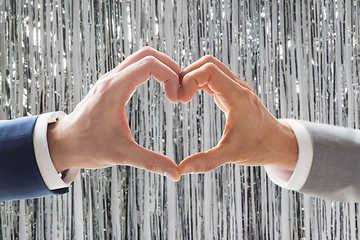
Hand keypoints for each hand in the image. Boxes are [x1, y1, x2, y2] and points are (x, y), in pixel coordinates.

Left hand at [47, 47, 180, 180]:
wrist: (63, 143)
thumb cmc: (87, 147)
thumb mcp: (121, 155)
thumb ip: (150, 162)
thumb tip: (175, 174)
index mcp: (114, 90)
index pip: (149, 64)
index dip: (170, 76)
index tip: (176, 99)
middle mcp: (111, 79)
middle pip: (147, 54)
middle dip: (169, 67)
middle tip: (180, 88)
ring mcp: (110, 79)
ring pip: (140, 58)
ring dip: (160, 68)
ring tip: (173, 88)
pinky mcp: (110, 84)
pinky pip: (134, 67)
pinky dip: (151, 71)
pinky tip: (159, 88)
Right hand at [178, 55, 297, 174]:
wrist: (278, 143)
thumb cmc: (258, 148)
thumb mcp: (231, 155)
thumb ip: (206, 162)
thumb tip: (181, 170)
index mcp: (238, 97)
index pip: (209, 70)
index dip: (190, 80)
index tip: (181, 100)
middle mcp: (238, 87)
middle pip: (208, 63)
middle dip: (188, 74)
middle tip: (178, 96)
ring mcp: (237, 87)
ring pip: (211, 67)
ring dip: (193, 76)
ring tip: (182, 95)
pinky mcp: (234, 91)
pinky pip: (214, 76)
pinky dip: (200, 81)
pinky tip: (191, 96)